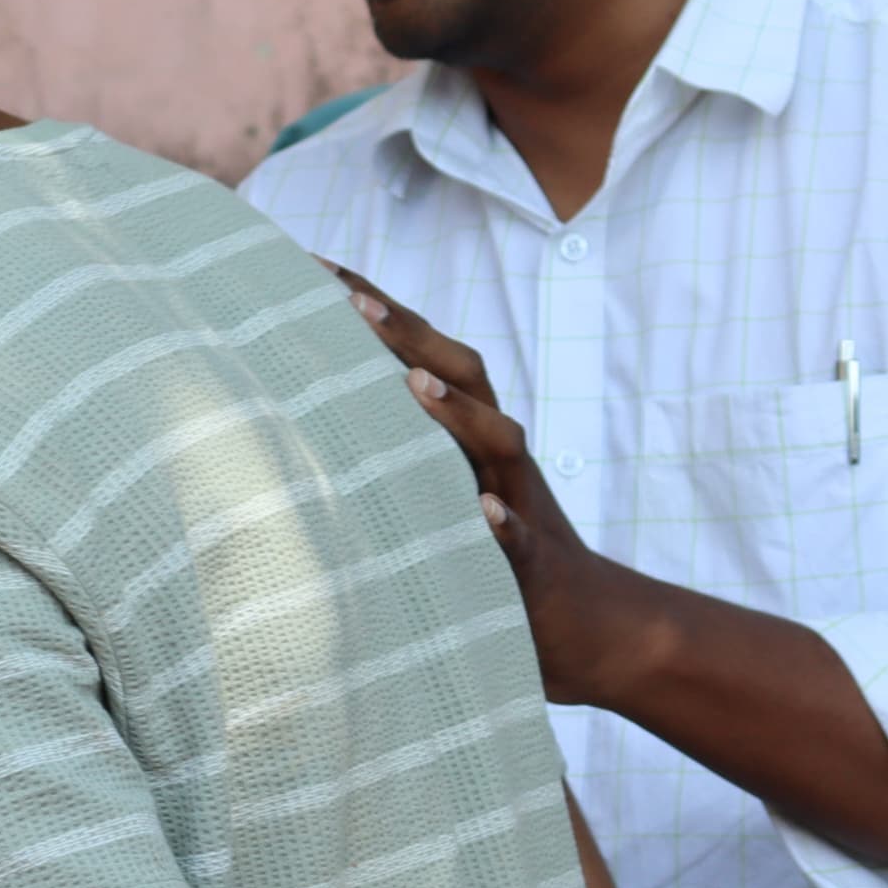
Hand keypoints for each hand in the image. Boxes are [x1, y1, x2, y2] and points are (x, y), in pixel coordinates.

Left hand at [339, 277, 664, 707]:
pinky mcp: (535, 562)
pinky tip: (486, 511)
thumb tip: (303, 413)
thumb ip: (388, 446)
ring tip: (412, 382)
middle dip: (407, 334)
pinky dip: (505, 523)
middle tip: (348, 297)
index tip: (311, 265)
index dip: (372, 307)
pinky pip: (522, 539)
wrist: (583, 621)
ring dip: (457, 411)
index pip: (418, 353)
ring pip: (497, 442)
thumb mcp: (433, 489)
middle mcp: (495, 451)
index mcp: (466, 429)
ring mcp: (520, 501)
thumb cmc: (489, 548)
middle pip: (460, 375)